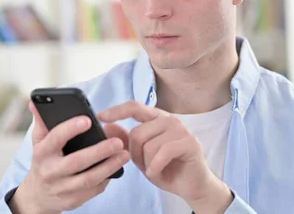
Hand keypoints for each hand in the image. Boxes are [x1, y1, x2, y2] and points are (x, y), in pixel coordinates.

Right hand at [9, 101, 130, 213]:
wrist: (38, 195)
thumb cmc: (44, 160)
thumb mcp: (39, 141)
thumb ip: (41, 121)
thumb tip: (34, 101)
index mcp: (42, 153)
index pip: (55, 139)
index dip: (70, 129)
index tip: (88, 120)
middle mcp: (50, 172)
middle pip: (76, 162)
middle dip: (99, 151)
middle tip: (118, 141)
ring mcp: (61, 189)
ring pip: (88, 179)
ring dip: (109, 167)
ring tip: (125, 154)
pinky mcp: (72, 201)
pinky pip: (93, 190)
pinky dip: (106, 179)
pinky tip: (117, 168)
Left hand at [98, 101, 232, 213]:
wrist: (192, 186)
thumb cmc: (167, 169)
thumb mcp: (141, 156)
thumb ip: (126, 141)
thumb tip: (108, 126)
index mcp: (157, 119)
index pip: (135, 107)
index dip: (117, 110)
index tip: (101, 116)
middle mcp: (169, 120)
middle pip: (137, 133)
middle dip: (135, 154)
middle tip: (145, 165)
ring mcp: (181, 130)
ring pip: (148, 145)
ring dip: (147, 164)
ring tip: (156, 169)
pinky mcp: (189, 142)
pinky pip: (161, 153)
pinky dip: (155, 168)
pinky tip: (158, 173)